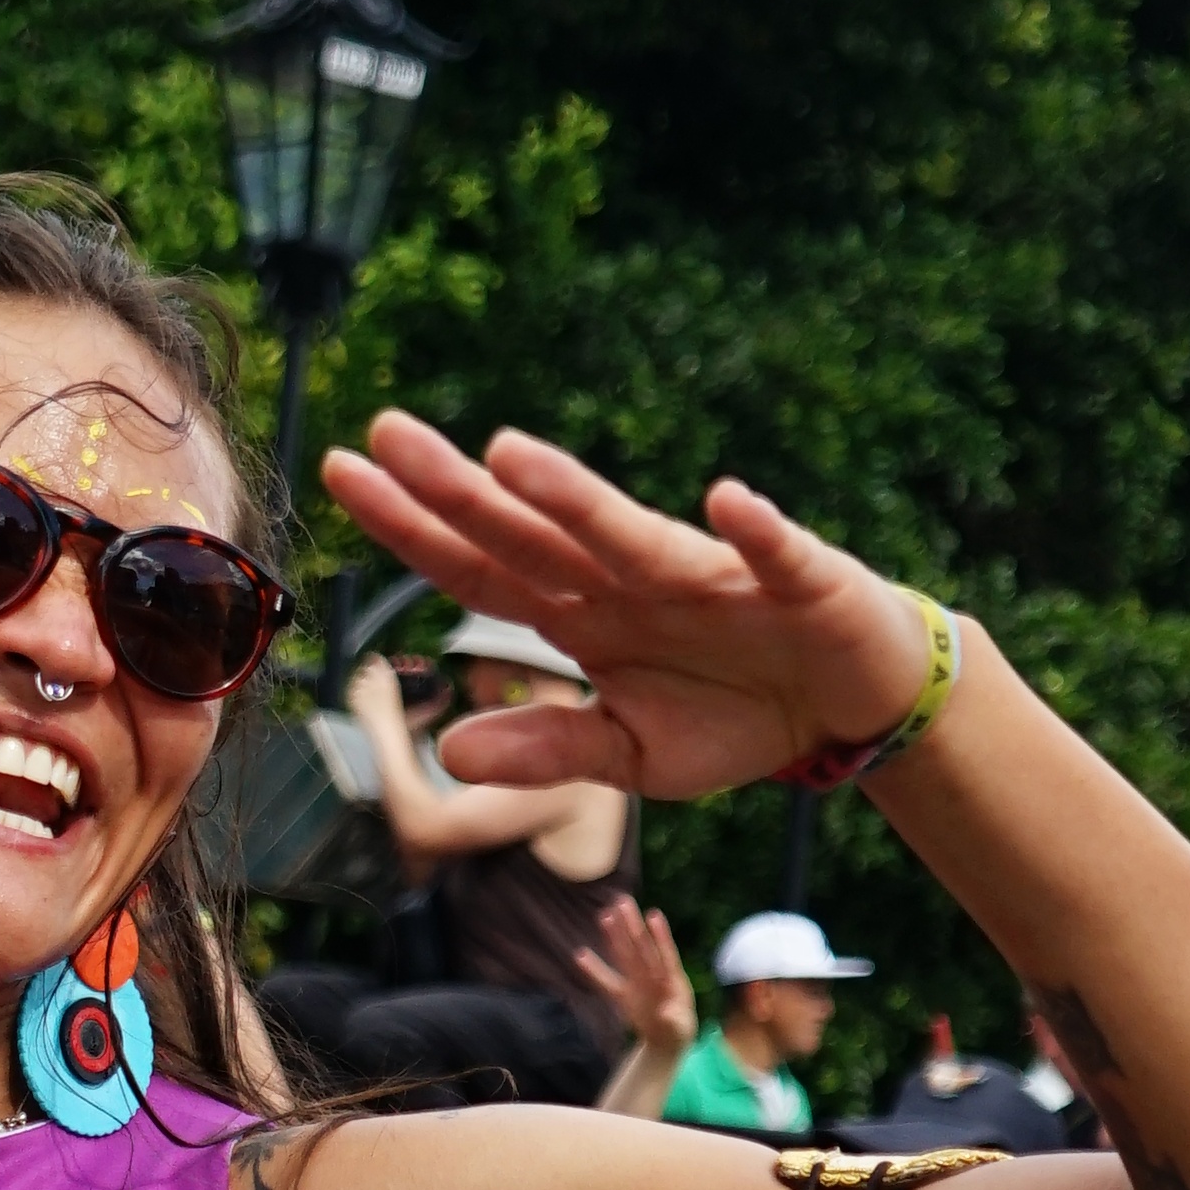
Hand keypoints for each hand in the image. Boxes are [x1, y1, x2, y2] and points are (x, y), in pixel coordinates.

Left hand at [320, 422, 935, 800]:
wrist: (847, 704)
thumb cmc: (732, 713)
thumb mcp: (631, 756)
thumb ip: (547, 750)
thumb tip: (450, 755)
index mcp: (584, 614)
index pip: (480, 567)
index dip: (412, 529)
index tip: (342, 476)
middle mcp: (630, 578)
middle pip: (532, 532)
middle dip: (461, 489)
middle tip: (387, 433)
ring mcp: (711, 574)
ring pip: (631, 535)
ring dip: (576, 498)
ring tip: (512, 457)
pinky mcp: (800, 583)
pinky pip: (775, 556)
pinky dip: (756, 533)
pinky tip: (729, 505)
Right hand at [587, 893, 696, 1060]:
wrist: (665, 1041)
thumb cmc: (678, 1032)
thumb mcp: (680, 1030)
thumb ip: (674, 1020)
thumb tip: (666, 1012)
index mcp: (673, 980)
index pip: (666, 955)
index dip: (660, 936)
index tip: (653, 915)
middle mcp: (654, 975)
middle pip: (642, 947)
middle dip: (632, 926)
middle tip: (623, 901)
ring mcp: (638, 982)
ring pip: (625, 955)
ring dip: (615, 936)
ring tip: (605, 915)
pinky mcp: (623, 993)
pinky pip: (606, 980)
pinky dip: (594, 969)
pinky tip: (580, 954)